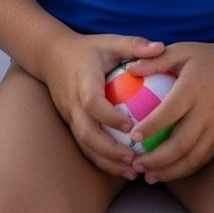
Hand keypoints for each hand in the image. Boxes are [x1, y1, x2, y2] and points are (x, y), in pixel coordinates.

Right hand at [39, 33, 165, 177]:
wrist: (52, 57)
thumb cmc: (89, 49)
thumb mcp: (110, 42)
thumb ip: (134, 45)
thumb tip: (161, 48)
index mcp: (83, 81)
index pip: (91, 102)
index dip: (109, 116)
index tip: (130, 126)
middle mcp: (73, 102)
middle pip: (85, 132)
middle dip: (108, 150)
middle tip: (134, 158)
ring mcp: (70, 116)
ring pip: (84, 145)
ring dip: (107, 161)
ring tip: (133, 171)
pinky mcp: (71, 125)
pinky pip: (85, 146)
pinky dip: (102, 160)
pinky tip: (124, 168)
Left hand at [124, 41, 213, 182]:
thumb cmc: (207, 58)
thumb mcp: (181, 50)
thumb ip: (155, 60)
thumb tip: (128, 69)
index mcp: (193, 89)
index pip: (170, 111)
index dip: (151, 126)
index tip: (132, 136)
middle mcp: (206, 112)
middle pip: (181, 143)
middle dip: (156, 159)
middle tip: (135, 163)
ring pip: (192, 157)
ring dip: (169, 171)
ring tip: (147, 177)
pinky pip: (203, 158)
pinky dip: (184, 169)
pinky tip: (167, 173)